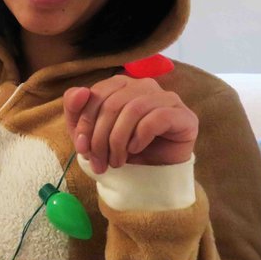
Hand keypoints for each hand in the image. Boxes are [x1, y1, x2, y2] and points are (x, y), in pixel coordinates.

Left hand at [63, 75, 197, 173]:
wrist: (152, 175)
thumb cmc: (121, 149)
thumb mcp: (89, 133)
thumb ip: (76, 109)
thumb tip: (80, 91)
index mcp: (121, 84)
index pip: (96, 94)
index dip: (85, 122)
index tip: (82, 148)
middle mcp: (144, 85)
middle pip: (113, 103)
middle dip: (100, 137)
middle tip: (99, 162)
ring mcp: (167, 98)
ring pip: (133, 109)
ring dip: (118, 140)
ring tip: (116, 161)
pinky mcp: (184, 116)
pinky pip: (158, 117)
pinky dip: (140, 136)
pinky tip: (135, 150)